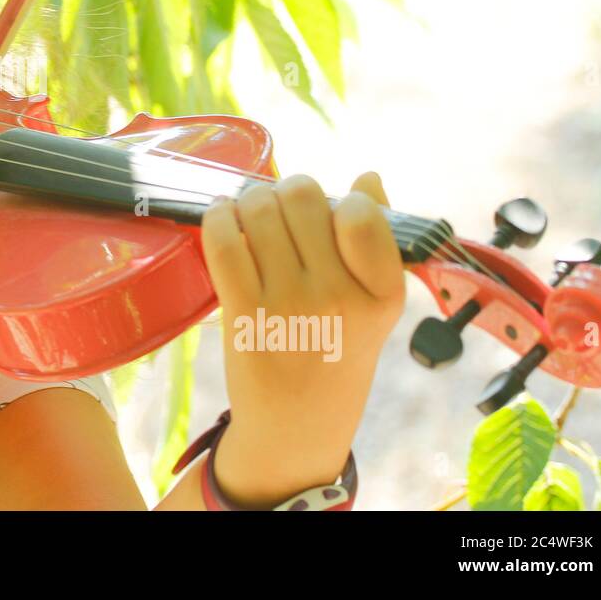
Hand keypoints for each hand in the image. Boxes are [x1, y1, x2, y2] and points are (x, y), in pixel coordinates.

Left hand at [198, 172, 405, 507]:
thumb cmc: (338, 351)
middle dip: (287, 191)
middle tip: (281, 208)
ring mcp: (289, 305)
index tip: (328, 213)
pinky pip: (224, 242)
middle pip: (301, 198)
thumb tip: (368, 176)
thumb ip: (378, 239)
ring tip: (250, 213)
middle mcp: (339, 296)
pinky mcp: (244, 313)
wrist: (298, 424)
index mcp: (382, 292)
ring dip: (250, 200)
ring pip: (259, 211)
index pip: (361, 212)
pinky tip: (222, 216)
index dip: (340, 199)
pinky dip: (218, 217)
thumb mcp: (375, 304)